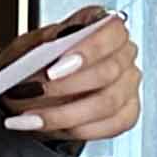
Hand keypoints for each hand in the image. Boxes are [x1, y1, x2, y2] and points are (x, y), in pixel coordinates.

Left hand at [0, 8, 140, 143]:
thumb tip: (58, 41)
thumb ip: (44, 41)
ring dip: (64, 113)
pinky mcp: (126, 114)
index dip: (87, 50)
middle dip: (67, 85)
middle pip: (109, 71)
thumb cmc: (34, 64)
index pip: (112, 32)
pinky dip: (75, 129)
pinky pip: (110, 126)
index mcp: (103, 26)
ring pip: (107, 103)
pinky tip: (49, 127)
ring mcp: (128, 85)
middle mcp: (122, 53)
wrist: (30, 93)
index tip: (55, 67)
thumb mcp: (28, 46)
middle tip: (35, 92)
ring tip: (31, 116)